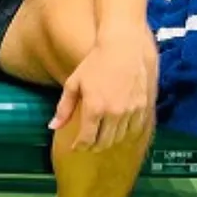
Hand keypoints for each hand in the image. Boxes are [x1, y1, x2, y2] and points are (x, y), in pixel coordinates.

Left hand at [50, 25, 156, 151]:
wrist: (122, 49)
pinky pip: (135, 129)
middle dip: (94, 146)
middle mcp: (114, 113)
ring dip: (109, 140)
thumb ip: (64, 108)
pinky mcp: (143, 107)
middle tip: (88, 144)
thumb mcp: (73, 83)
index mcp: (94, 108)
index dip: (80, 146)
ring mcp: (131, 111)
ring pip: (120, 137)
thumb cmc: (94, 64)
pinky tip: (118, 128)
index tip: (76, 147)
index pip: (87, 138)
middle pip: (104, 142)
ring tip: (101, 136)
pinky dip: (125, 133)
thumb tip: (53, 127)